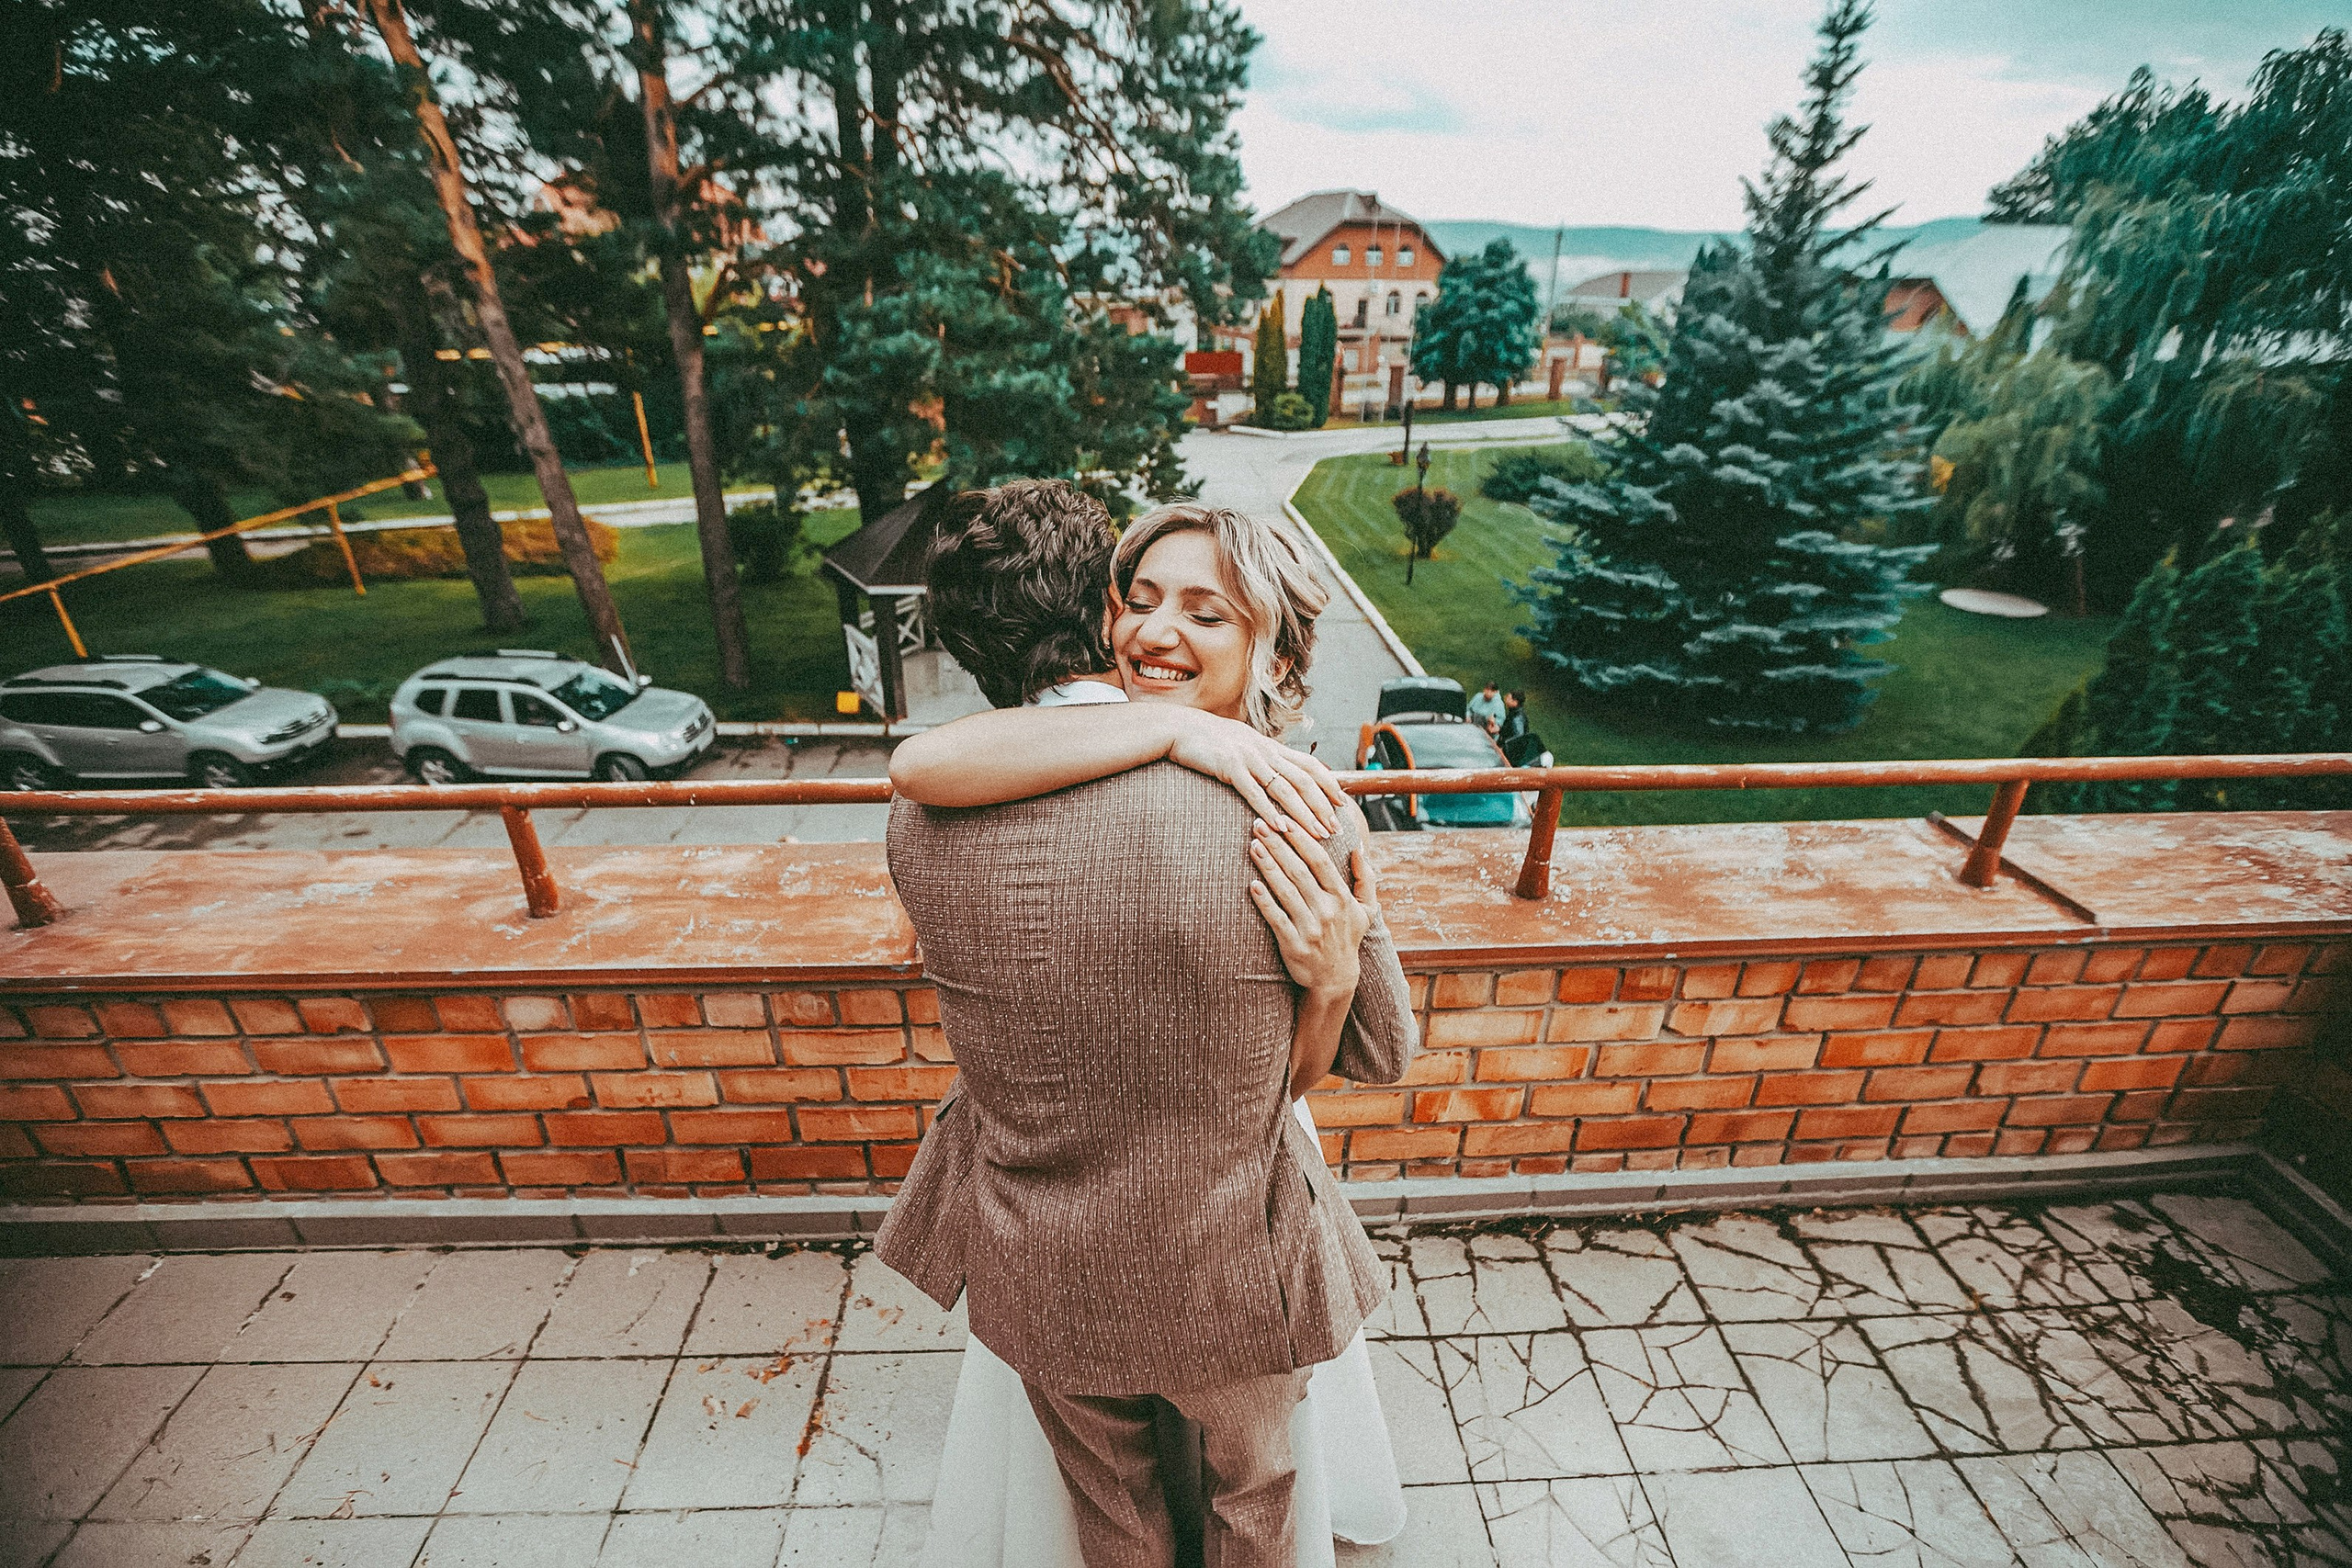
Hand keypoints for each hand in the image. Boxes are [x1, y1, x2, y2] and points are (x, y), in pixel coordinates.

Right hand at [1163, 708, 1347, 834]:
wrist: (1180, 728)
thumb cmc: (1210, 742)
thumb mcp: (1244, 745)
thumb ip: (1263, 759)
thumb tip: (1280, 773)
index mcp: (1272, 747)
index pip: (1310, 765)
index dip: (1329, 784)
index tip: (1342, 804)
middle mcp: (1266, 751)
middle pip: (1303, 780)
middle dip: (1322, 806)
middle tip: (1335, 828)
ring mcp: (1249, 758)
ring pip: (1284, 788)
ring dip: (1303, 813)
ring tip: (1316, 834)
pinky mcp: (1230, 767)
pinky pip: (1253, 792)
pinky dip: (1268, 810)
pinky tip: (1279, 827)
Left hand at [1248, 817, 1372, 997]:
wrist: (1335, 979)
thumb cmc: (1347, 937)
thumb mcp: (1366, 909)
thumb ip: (1366, 878)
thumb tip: (1358, 847)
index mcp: (1342, 898)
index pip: (1320, 861)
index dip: (1302, 839)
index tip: (1285, 820)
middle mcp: (1328, 911)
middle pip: (1299, 871)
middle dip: (1278, 845)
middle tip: (1259, 824)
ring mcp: (1311, 928)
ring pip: (1286, 891)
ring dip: (1268, 866)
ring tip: (1253, 845)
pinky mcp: (1293, 945)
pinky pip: (1276, 918)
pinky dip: (1265, 901)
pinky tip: (1252, 884)